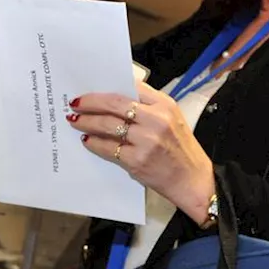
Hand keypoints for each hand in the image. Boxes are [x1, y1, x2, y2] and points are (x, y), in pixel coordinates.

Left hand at [68, 82, 214, 222]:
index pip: (130, 88)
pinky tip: (88, 140)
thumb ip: (148, 107)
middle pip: (114, 104)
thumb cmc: (181, 150)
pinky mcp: (137, 160)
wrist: (193, 181)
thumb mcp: (172, 119)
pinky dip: (94, 143)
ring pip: (107, 125)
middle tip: (76, 103)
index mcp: (165, 105)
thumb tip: (116, 101)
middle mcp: (155, 120)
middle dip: (90, 103)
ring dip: (87, 122)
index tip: (92, 91)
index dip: (107, 89)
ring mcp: (146, 141)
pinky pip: (108, 148)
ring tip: (76, 121)